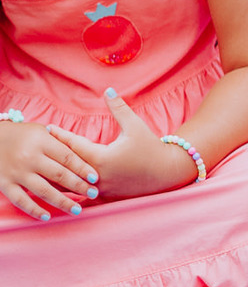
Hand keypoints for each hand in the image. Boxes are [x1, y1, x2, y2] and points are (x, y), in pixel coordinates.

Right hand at [0, 119, 97, 220]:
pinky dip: (34, 210)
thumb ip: (61, 143)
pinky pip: (21, 200)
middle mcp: (29, 157)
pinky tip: (47, 217)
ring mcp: (16, 172)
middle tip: (93, 194)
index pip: (67, 157)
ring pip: (43, 190)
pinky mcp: (4, 183)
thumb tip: (86, 157)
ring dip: (62, 202)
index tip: (95, 178)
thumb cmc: (23, 135)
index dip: (83, 168)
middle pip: (59, 174)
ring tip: (77, 210)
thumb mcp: (41, 132)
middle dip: (78, 186)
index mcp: (41, 141)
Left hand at [48, 91, 197, 201]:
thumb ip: (118, 108)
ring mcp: (102, 189)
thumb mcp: (135, 125)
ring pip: (73, 186)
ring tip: (44, 169)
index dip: (60, 136)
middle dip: (54, 156)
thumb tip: (108, 89)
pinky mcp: (107, 197)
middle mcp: (99, 176)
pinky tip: (61, 189)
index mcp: (102, 158)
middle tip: (40, 146)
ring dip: (59, 177)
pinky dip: (72, 191)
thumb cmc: (151, 147)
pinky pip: (84, 196)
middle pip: (68, 167)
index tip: (48, 128)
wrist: (167, 173)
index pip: (74, 146)